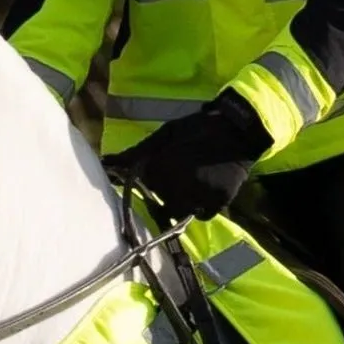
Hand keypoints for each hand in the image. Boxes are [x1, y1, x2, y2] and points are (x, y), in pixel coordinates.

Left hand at [104, 90, 269, 219]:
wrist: (237, 130)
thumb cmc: (196, 129)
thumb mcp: (164, 136)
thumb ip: (135, 153)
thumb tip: (106, 163)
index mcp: (160, 168)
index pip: (144, 184)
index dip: (151, 175)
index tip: (160, 166)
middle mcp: (177, 186)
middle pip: (161, 197)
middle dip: (165, 187)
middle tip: (179, 170)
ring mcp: (199, 197)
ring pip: (179, 209)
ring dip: (180, 198)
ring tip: (191, 179)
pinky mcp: (218, 203)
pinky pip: (202, 214)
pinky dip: (200, 206)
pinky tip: (203, 189)